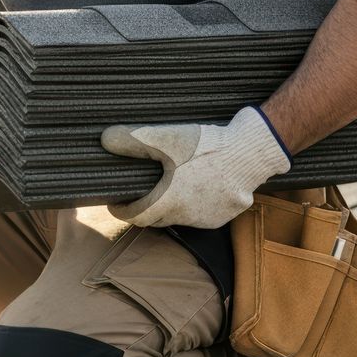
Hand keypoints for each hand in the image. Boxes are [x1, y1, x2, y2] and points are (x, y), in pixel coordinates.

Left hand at [99, 105, 291, 228]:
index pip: (137, 217)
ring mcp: (208, 218)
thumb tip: (105, 139)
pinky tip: (197, 185)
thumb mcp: (166, 137)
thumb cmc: (207, 146)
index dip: (123, 211)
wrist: (251, 151)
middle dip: (145, 207)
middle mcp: (187, 216)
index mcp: (169, 202)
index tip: (116, 203)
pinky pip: (202, 214)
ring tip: (171, 184)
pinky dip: (194, 204)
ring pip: (180, 217)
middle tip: (141, 190)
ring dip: (171, 206)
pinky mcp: (226, 215)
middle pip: (157, 218)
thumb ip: (133, 140)